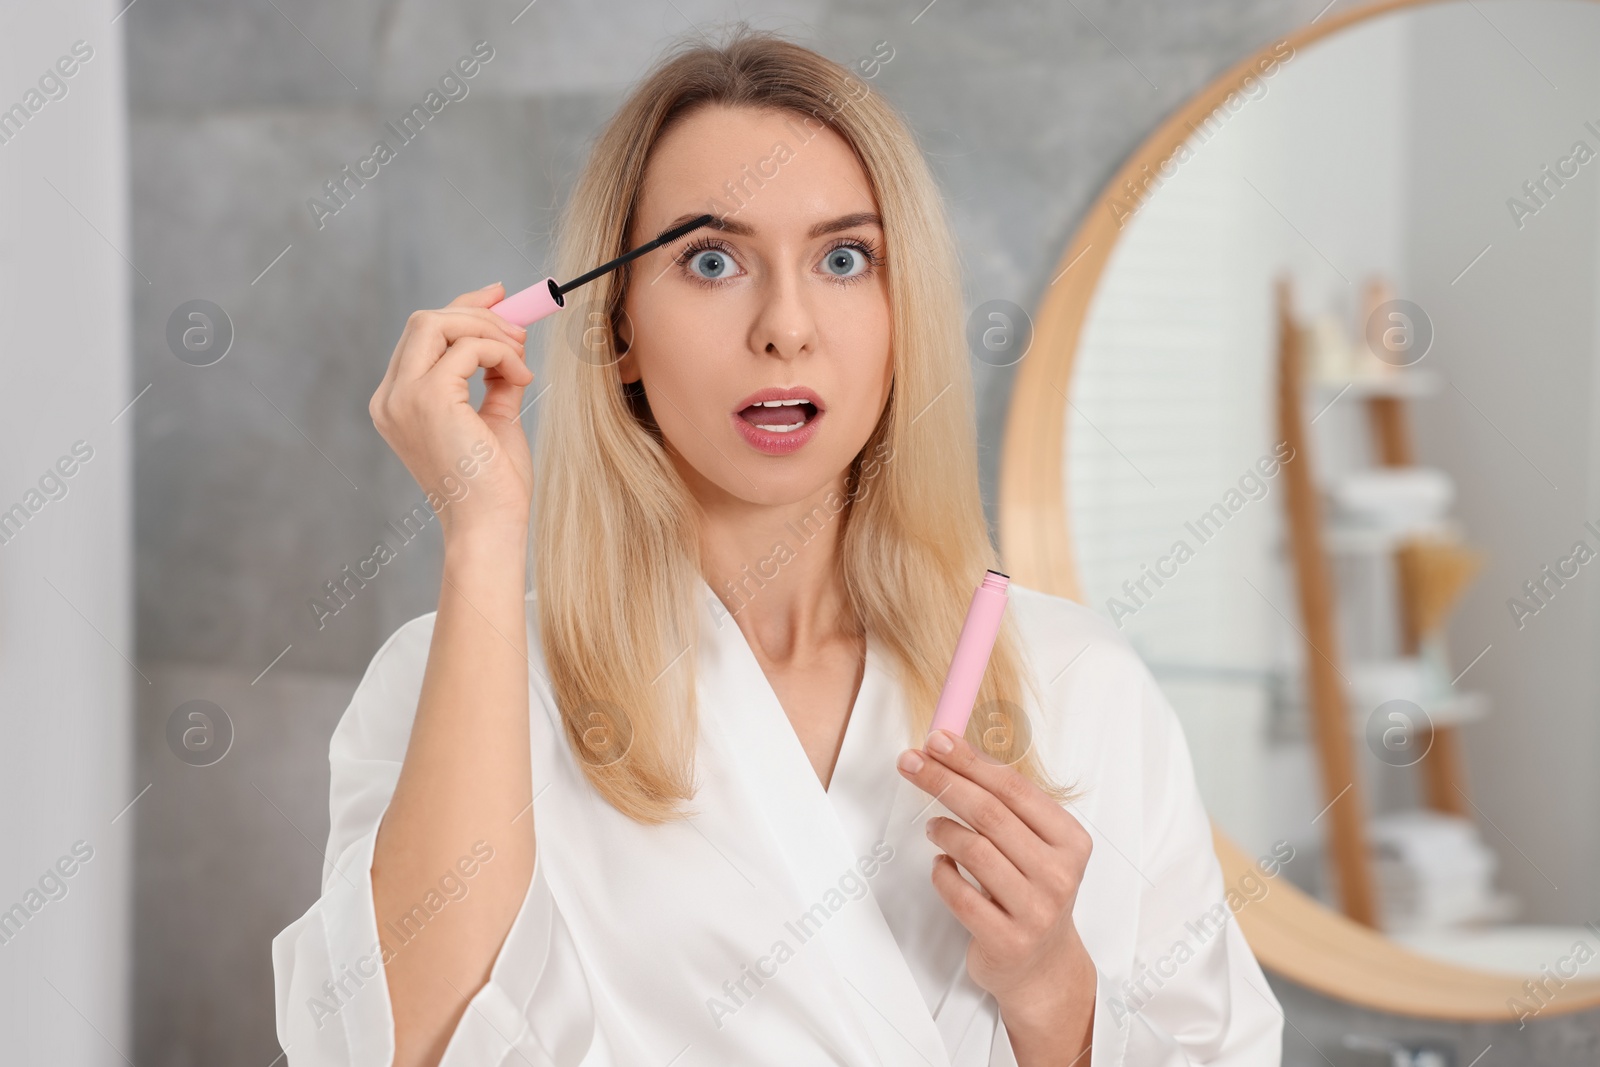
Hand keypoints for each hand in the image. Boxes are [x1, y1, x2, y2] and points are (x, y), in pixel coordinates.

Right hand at [369, 283, 535, 544]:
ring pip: (438, 322)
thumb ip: (494, 378)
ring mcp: (403, 396)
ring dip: (489, 329)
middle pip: (425, 320)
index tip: (497, 296)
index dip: (460, 308)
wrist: (489, 525)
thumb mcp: (494, 418)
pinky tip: (520, 379)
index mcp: (398, 403)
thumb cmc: (493, 483)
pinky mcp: (427, 398)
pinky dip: (500, 352)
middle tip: (520, 328)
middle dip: (477, 312)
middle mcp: (391, 397)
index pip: (422, 336)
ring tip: (521, 358)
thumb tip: (509, 337)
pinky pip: (466, 347)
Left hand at [898, 729, 1095, 1064]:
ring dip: (942, 829)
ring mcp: (1035, 910)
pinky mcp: (1007, 940)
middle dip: (944, 781)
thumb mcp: (1038, 845)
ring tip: (933, 827)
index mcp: (1071, 841)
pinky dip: (942, 872)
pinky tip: (942, 866)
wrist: (1043, 965)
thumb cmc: (1033, 891)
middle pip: (990, 813)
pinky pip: (959, 894)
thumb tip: (953, 751)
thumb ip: (1007, 804)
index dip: (971, 761)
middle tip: (912, 763)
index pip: (1015, 789)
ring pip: (973, 850)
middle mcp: (1059, 875)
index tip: (937, 740)